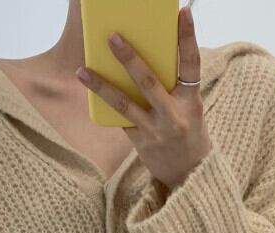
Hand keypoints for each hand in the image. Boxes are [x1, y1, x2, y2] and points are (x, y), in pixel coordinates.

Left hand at [74, 5, 211, 191]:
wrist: (189, 174)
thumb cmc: (189, 132)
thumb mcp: (190, 107)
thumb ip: (174, 85)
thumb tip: (148, 55)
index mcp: (192, 101)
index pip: (192, 64)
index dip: (188, 37)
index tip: (182, 12)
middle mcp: (174, 115)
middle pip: (149, 82)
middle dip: (129, 58)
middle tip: (112, 37)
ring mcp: (155, 130)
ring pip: (125, 104)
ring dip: (102, 86)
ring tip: (83, 70)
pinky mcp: (141, 142)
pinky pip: (120, 119)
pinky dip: (105, 104)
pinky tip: (91, 90)